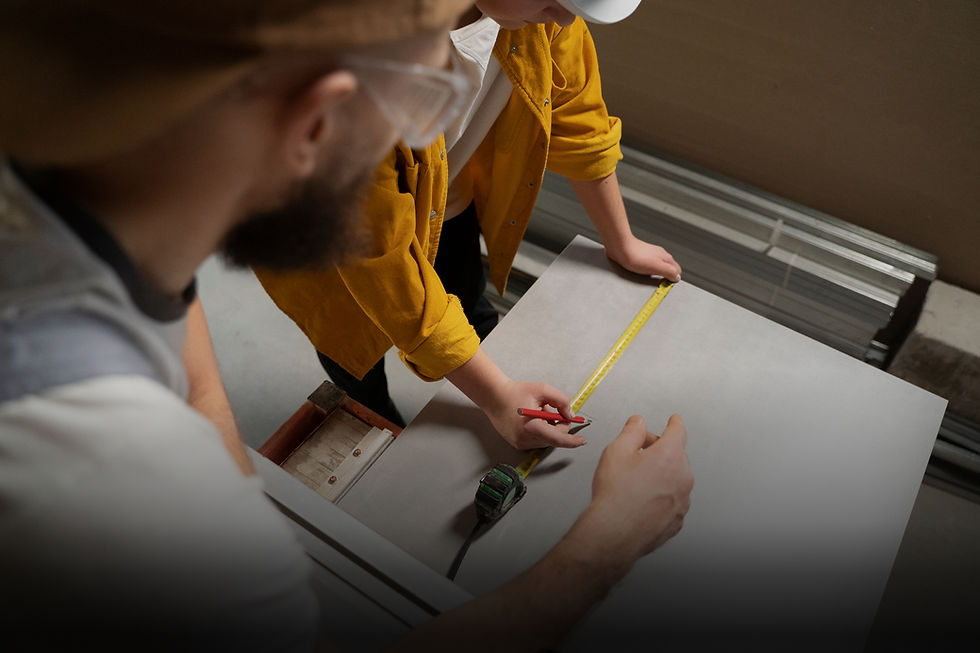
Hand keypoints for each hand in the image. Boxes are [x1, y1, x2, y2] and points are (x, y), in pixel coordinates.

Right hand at [447, 348, 586, 449]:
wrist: (493, 396)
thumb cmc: (515, 392)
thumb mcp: (543, 390)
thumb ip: (562, 401)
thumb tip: (570, 414)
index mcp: (532, 426)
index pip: (558, 439)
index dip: (573, 441)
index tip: (582, 440)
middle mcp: (526, 438)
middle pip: (554, 438)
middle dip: (559, 425)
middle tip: (551, 410)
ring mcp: (520, 443)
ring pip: (546, 440)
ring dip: (549, 428)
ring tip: (537, 412)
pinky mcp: (517, 444)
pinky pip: (537, 440)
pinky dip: (540, 431)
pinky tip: (532, 419)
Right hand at [578, 414, 691, 561]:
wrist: (615, 532)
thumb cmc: (616, 495)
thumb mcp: (617, 450)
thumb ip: (632, 431)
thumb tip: (638, 423)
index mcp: (670, 455)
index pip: (678, 431)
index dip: (674, 423)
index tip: (674, 420)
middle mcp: (682, 477)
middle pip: (675, 454)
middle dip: (659, 451)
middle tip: (636, 456)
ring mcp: (682, 500)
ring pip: (675, 478)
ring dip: (661, 475)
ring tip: (635, 483)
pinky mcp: (677, 519)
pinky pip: (672, 500)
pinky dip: (661, 496)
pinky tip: (641, 500)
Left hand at [605, 235, 681, 281]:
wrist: (620, 248)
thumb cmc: (636, 256)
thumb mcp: (657, 267)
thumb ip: (669, 272)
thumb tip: (677, 278)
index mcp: (666, 258)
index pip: (677, 271)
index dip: (674, 279)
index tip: (666, 285)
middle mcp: (661, 255)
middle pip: (670, 268)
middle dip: (666, 277)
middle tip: (658, 283)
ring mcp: (652, 254)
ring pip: (660, 266)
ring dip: (657, 273)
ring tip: (650, 277)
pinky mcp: (642, 256)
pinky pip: (650, 265)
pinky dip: (649, 270)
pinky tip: (642, 272)